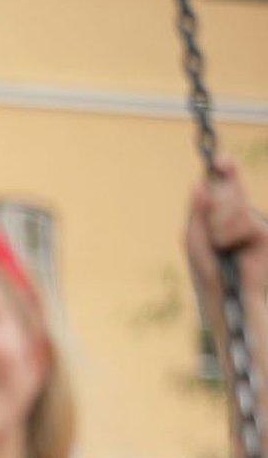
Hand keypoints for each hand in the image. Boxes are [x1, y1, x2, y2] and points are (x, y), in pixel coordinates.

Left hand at [186, 157, 267, 298]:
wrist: (229, 296)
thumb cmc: (208, 271)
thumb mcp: (195, 240)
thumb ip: (198, 211)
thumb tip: (197, 182)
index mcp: (218, 212)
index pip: (221, 184)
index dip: (226, 170)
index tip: (223, 160)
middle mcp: (236, 213)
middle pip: (226, 191)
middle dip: (215, 211)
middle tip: (215, 238)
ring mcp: (252, 220)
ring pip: (235, 205)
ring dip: (221, 228)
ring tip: (222, 247)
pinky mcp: (264, 230)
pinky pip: (244, 222)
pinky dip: (232, 235)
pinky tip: (235, 248)